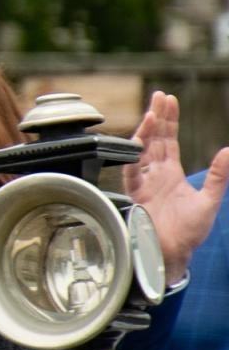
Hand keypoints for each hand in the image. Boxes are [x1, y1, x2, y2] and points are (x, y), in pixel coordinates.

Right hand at [123, 90, 228, 282]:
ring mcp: (144, 181)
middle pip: (154, 138)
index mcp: (171, 173)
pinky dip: (134, 156)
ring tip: (153, 114)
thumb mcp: (210, 202)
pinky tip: (140, 142)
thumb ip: (219, 177)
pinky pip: (131, 170)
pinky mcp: (135, 193)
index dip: (169, 120)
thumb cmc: (189, 232)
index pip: (168, 140)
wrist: (171, 252)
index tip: (169, 100)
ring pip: (142, 149)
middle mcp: (155, 173)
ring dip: (147, 131)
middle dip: (157, 117)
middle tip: (160, 96)